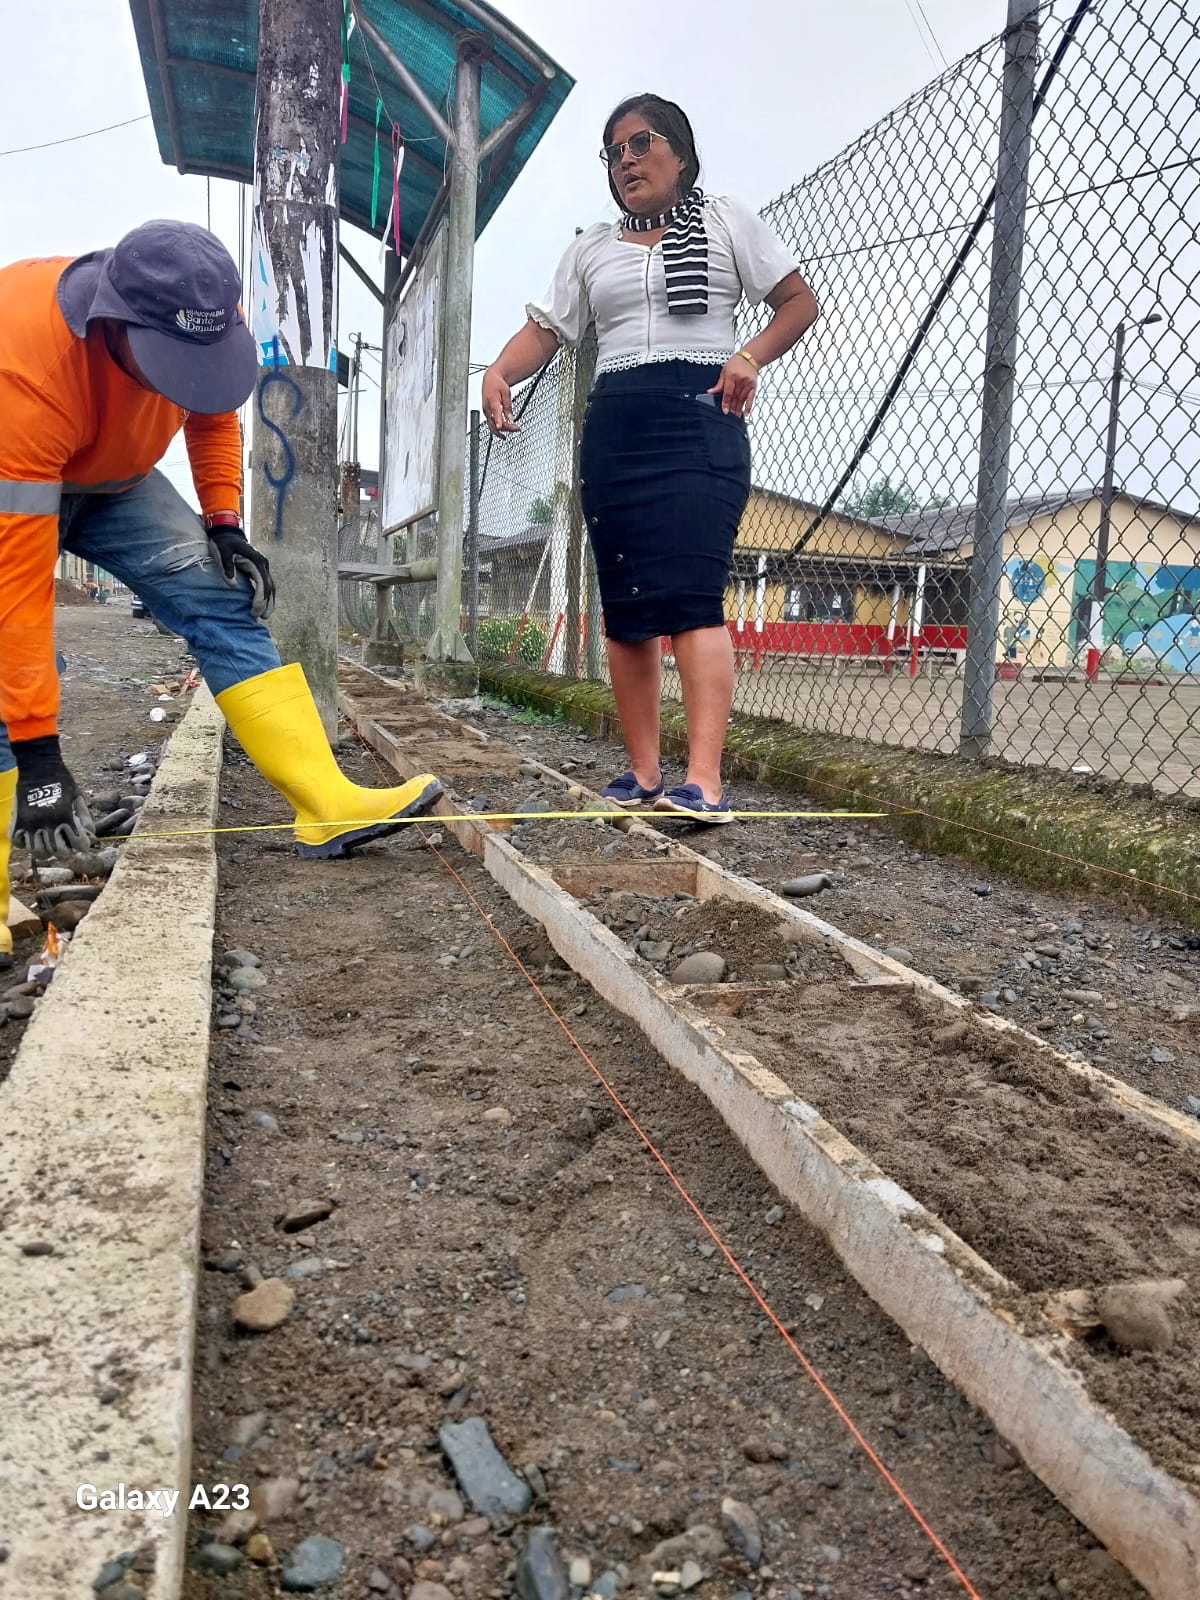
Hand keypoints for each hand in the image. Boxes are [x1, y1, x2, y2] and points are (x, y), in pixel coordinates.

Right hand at [12, 735, 94, 858]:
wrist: (39, 765)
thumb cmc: (61, 779)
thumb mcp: (78, 796)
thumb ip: (85, 816)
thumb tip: (90, 834)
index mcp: (64, 816)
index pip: (78, 844)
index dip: (83, 845)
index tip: (82, 843)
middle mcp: (46, 823)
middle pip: (58, 852)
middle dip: (66, 851)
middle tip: (66, 845)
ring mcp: (29, 823)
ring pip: (38, 852)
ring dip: (47, 851)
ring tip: (50, 844)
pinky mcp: (16, 821)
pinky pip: (18, 842)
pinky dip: (26, 843)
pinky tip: (33, 837)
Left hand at [207, 523, 274, 619]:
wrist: (227, 533)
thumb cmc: (224, 542)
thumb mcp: (223, 551)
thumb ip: (227, 567)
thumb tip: (232, 584)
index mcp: (256, 561)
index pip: (263, 583)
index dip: (261, 598)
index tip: (255, 610)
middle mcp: (263, 565)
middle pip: (270, 587)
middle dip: (267, 603)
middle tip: (262, 617)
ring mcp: (263, 567)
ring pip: (271, 587)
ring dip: (270, 602)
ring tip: (265, 616)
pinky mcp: (259, 570)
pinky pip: (266, 585)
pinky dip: (266, 596)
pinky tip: (263, 606)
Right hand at [481, 366, 520, 435]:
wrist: (490, 379)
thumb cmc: (498, 384)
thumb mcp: (506, 392)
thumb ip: (508, 406)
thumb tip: (510, 418)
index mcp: (492, 401)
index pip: (495, 413)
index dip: (498, 421)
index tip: (501, 428)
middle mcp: (487, 408)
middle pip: (494, 423)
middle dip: (506, 428)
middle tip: (517, 428)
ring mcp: (486, 412)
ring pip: (492, 426)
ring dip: (501, 431)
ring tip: (511, 433)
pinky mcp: (487, 413)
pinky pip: (491, 424)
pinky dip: (497, 429)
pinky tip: (504, 431)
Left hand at [708, 353, 758, 417]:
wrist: (750, 357)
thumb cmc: (736, 363)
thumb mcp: (724, 371)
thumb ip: (719, 384)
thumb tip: (710, 392)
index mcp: (731, 375)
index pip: (728, 392)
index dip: (726, 402)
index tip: (725, 411)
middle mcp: (741, 380)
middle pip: (735, 397)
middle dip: (732, 408)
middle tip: (729, 417)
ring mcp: (748, 383)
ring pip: (742, 399)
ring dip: (738, 409)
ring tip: (735, 418)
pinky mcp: (753, 386)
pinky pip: (751, 398)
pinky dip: (748, 407)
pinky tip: (745, 413)